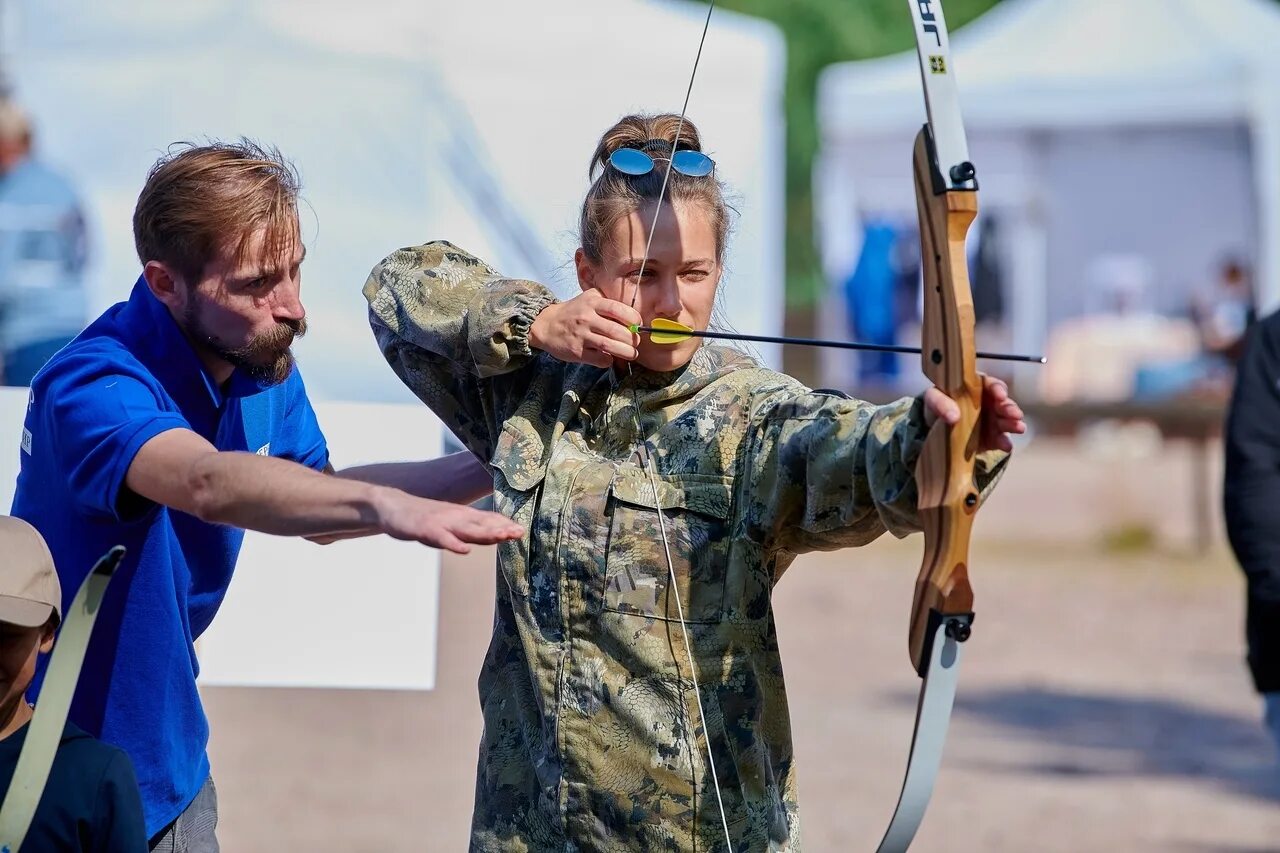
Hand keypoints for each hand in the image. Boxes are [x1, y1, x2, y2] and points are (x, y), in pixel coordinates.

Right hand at [373, 489, 522, 553]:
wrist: (392, 505)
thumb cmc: (424, 516)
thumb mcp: (450, 521)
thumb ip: (471, 528)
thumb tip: (496, 533)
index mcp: (462, 516)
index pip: (488, 520)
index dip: (505, 525)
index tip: (524, 530)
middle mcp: (455, 517)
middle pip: (482, 524)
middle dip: (501, 528)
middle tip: (520, 532)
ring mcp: (440, 523)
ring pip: (465, 529)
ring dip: (485, 533)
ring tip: (502, 536)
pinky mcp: (424, 529)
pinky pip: (440, 538)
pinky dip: (452, 544)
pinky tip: (464, 550)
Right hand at [529, 289, 640, 367]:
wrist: (546, 325)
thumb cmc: (573, 312)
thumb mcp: (589, 298)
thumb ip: (608, 303)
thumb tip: (633, 317)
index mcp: (592, 303)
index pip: (618, 309)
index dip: (633, 318)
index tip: (638, 324)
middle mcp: (587, 318)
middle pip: (617, 331)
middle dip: (632, 339)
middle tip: (636, 342)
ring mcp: (581, 335)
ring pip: (610, 346)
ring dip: (626, 352)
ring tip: (632, 354)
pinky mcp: (577, 351)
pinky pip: (599, 359)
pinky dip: (609, 360)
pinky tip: (610, 358)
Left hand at [923, 374, 1025, 452]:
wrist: (934, 429)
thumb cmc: (938, 405)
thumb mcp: (934, 399)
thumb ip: (941, 403)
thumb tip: (953, 416)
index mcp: (978, 388)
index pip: (992, 385)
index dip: (998, 389)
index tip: (1000, 395)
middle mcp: (989, 403)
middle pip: (1004, 404)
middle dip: (1010, 408)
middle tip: (1014, 414)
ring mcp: (992, 421)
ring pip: (1007, 421)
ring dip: (1013, 424)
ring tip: (1018, 428)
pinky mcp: (991, 438)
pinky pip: (1000, 440)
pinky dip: (1004, 443)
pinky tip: (1006, 445)